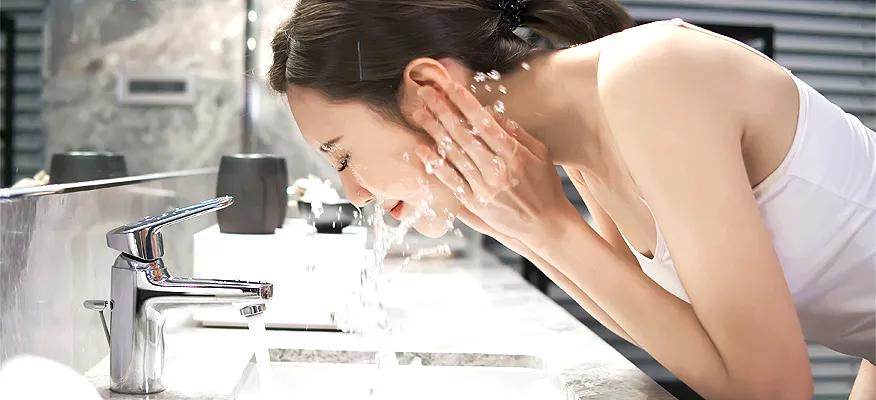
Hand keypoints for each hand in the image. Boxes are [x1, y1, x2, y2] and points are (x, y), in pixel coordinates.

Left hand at [411, 82, 578, 243]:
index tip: (450, 86)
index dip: (465, 103)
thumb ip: (517, 133)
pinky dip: (435, 164)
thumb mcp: (539, 154)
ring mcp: (484, 188)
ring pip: (453, 154)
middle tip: (425, 93)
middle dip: (442, 110)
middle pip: (463, 135)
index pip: (484, 122)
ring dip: (434, 131)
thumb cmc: (544, 185)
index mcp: (514, 154)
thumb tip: (492, 113)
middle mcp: (497, 170)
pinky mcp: (475, 203)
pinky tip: (422, 149)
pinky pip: (451, 181)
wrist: (545, 224)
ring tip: (419, 113)